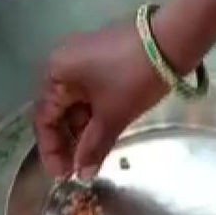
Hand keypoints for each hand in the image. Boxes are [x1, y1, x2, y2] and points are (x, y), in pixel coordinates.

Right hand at [34, 22, 169, 179]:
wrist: (171, 39)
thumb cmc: (133, 77)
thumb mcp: (113, 116)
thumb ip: (93, 147)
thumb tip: (82, 174)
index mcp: (55, 73)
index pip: (44, 118)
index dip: (52, 150)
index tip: (64, 176)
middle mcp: (61, 62)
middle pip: (57, 110)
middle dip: (68, 141)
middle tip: (80, 167)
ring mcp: (80, 57)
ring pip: (74, 102)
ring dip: (82, 128)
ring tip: (95, 153)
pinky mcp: (99, 56)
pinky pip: (88, 91)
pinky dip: (93, 112)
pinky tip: (104, 131)